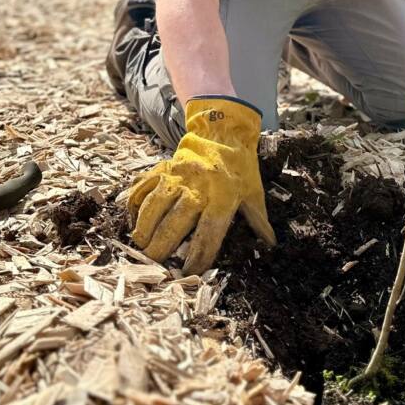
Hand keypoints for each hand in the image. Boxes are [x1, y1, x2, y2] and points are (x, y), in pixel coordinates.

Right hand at [127, 96, 275, 273]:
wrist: (223, 131)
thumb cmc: (240, 167)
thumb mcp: (254, 192)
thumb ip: (259, 221)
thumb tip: (271, 245)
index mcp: (222, 197)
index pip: (208, 233)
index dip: (198, 257)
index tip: (190, 272)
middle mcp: (196, 188)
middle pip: (174, 224)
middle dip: (162, 249)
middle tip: (156, 265)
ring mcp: (175, 177)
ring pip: (152, 207)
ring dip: (144, 230)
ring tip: (141, 246)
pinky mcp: (161, 169)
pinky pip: (141, 189)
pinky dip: (133, 206)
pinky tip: (134, 222)